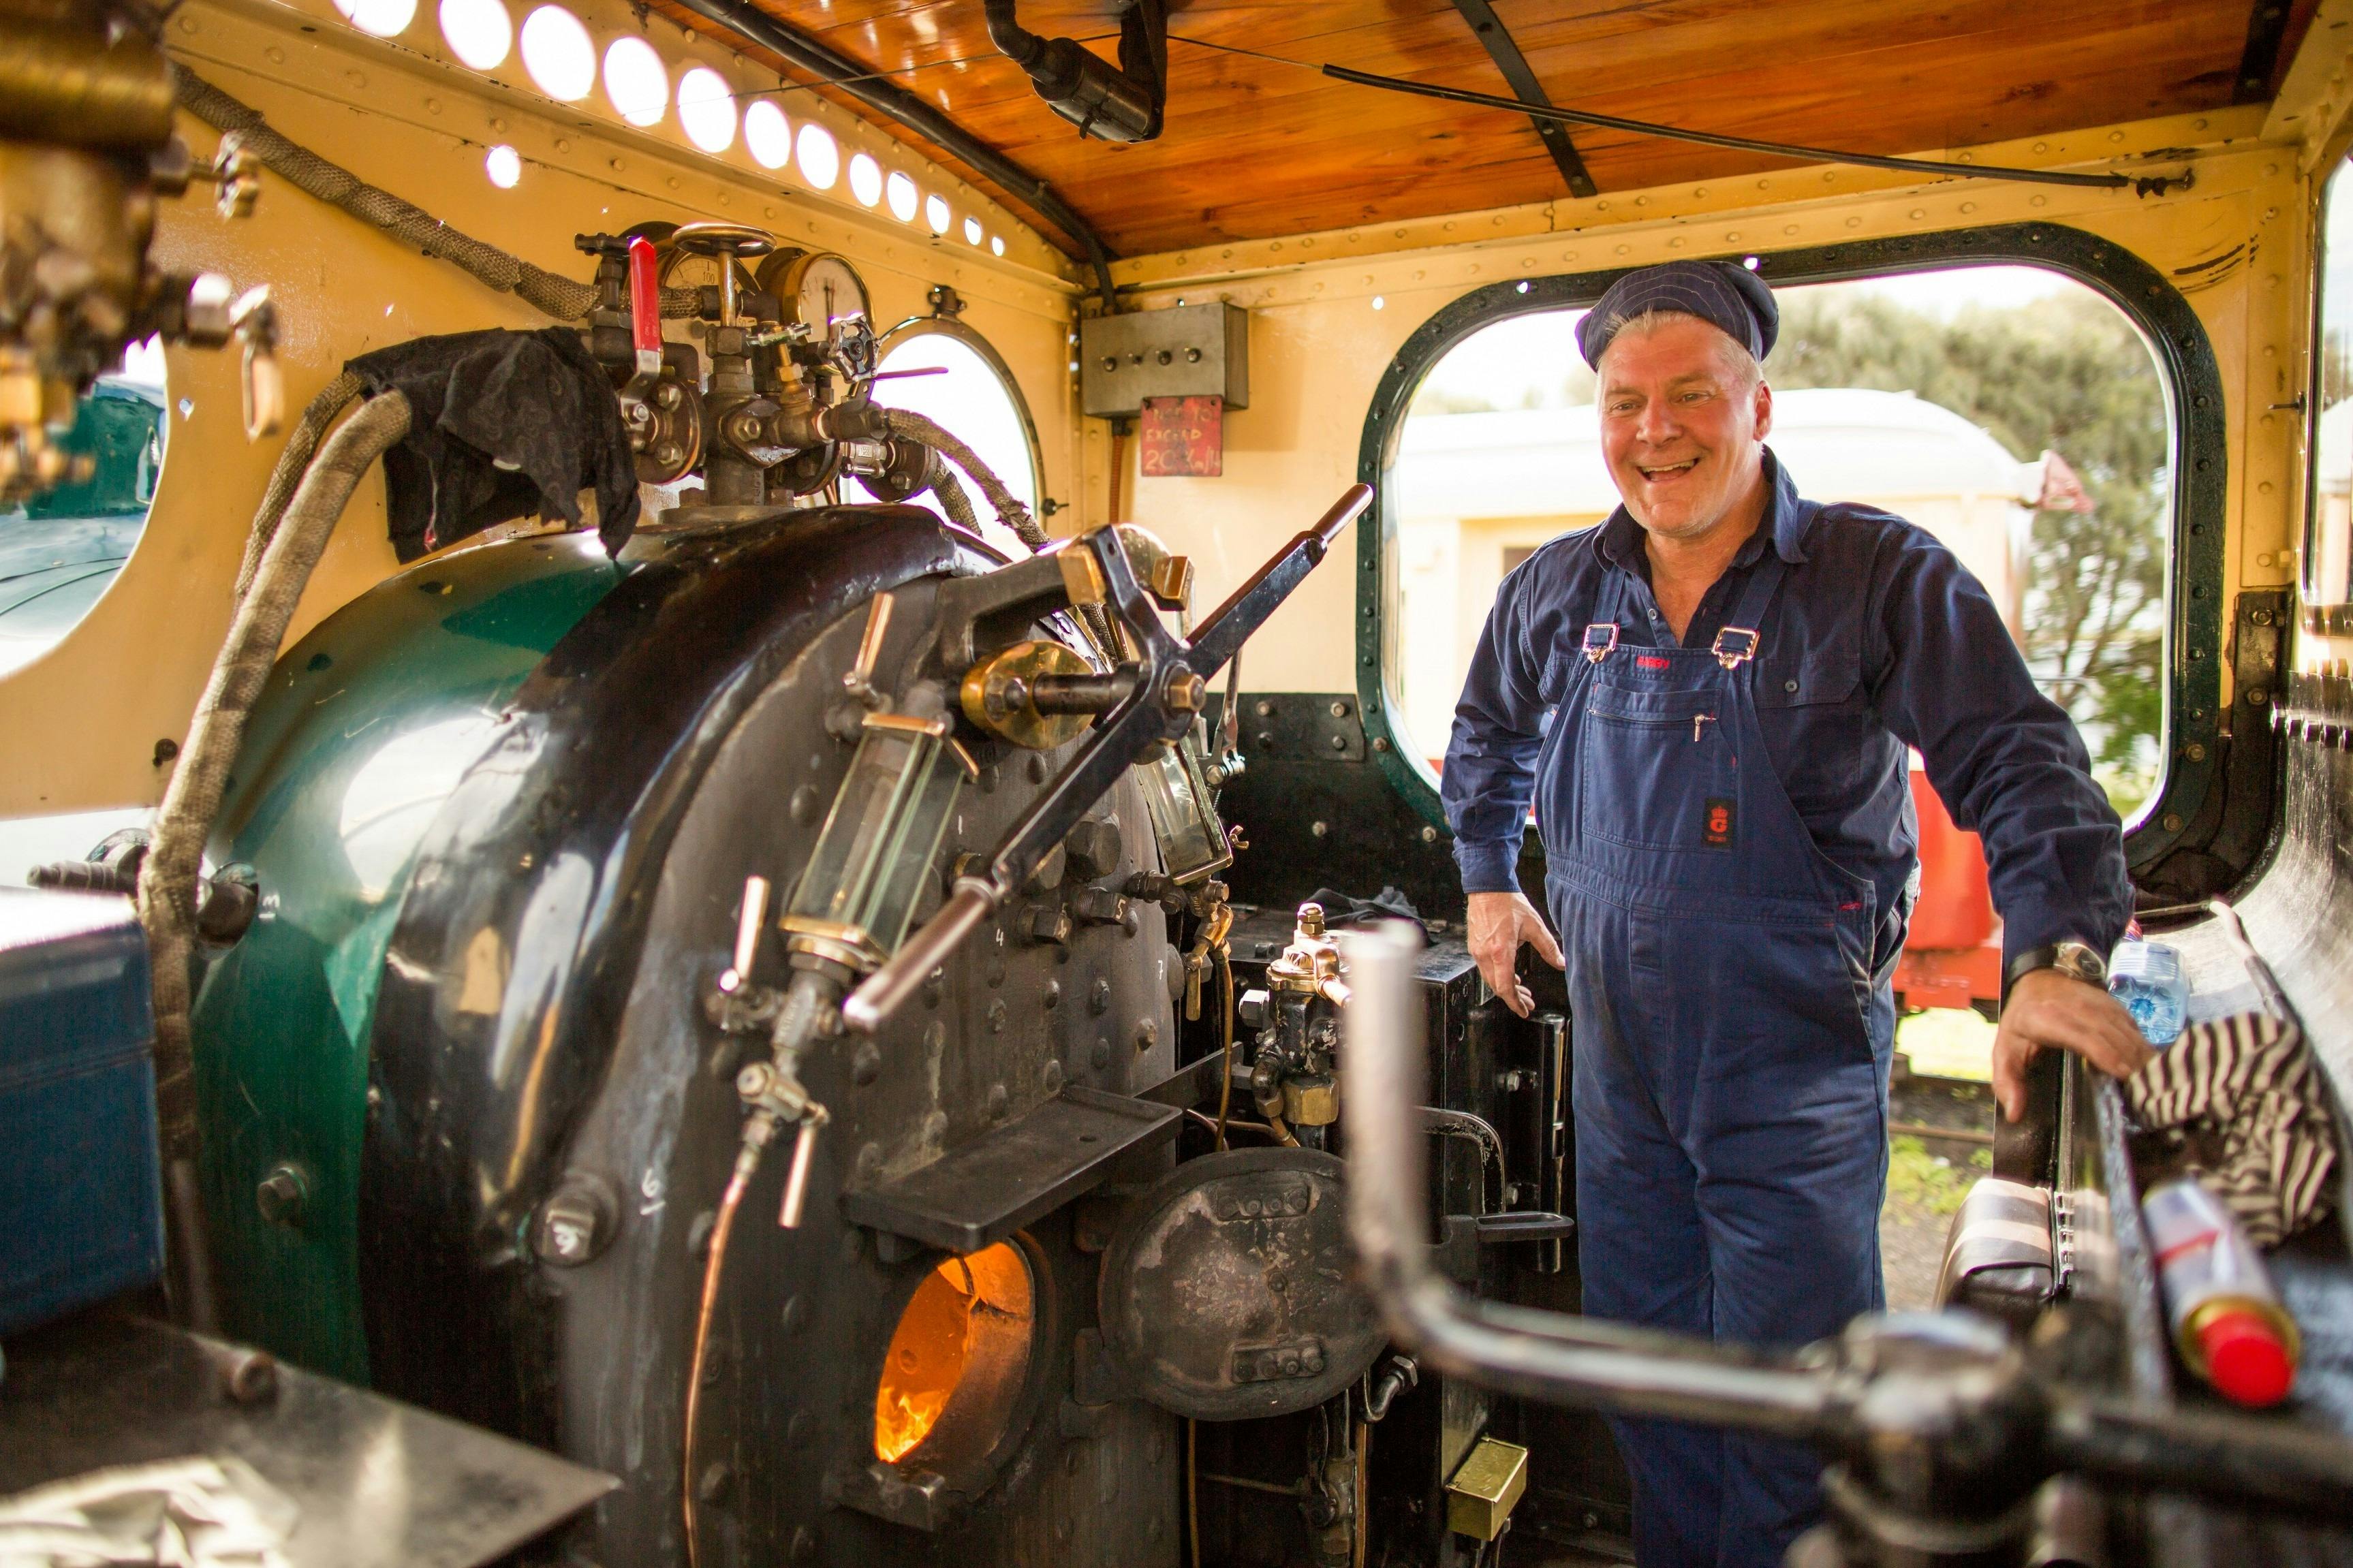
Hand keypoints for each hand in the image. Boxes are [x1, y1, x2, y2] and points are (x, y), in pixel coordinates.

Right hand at [1466, 890, 1564, 1017]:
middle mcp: (1485, 954)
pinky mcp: (1474, 946)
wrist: (1487, 886)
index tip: (1525, 1010)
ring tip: (1521, 989)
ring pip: (1490, 979)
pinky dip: (1498, 976)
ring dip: (1506, 987)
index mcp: (1500, 951)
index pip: (1505, 987)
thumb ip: (1549, 947)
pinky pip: (1485, 968)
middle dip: (1514, 998)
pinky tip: (1509, 974)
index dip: (1515, 1003)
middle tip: (1528, 1002)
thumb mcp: (1534, 925)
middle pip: (1497, 987)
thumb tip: (1561, 963)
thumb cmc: (1508, 902)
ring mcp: (1477, 950)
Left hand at [1990, 968, 2152, 1121]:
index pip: (2085, 1038)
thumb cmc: (2022, 1021)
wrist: (2038, 981)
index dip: (2108, 1056)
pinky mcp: (2113, 1005)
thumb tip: (2013, 1115)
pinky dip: (2143, 1044)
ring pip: (2127, 1030)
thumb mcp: (2005, 1050)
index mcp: (2049, 1020)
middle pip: (2112, 1036)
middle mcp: (2078, 1009)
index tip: (2125, 1076)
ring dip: (2142, 1054)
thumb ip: (2007, 1082)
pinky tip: (2152, 1064)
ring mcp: (2099, 1004)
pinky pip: (2133, 1025)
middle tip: (2147, 1090)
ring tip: (2155, 1081)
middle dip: (2132, 1062)